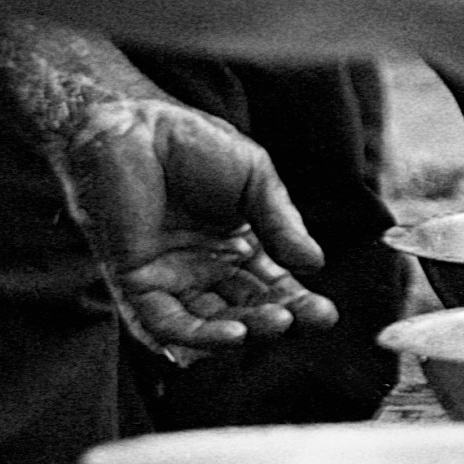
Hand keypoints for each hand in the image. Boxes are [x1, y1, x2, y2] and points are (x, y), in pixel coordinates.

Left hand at [55, 99, 337, 355]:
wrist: (138, 127)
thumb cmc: (194, 144)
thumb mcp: (256, 178)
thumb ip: (281, 223)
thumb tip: (315, 263)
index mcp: (238, 245)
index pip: (274, 287)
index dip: (300, 303)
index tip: (326, 314)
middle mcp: (206, 269)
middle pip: (248, 310)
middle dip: (279, 320)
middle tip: (304, 320)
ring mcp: (172, 279)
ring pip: (211, 324)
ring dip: (245, 331)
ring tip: (276, 323)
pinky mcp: (137, 283)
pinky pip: (166, 322)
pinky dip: (198, 335)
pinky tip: (234, 334)